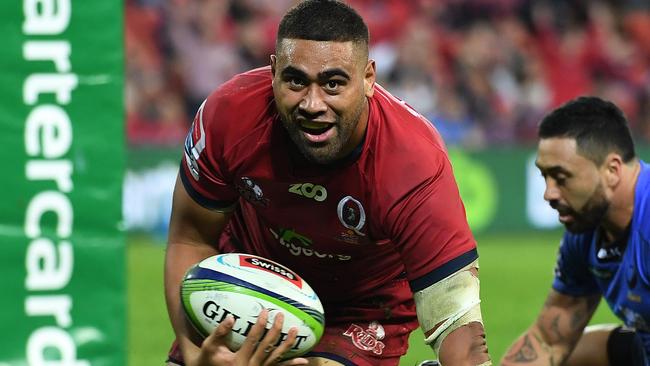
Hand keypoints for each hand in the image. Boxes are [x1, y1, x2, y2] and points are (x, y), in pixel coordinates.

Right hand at [191, 309, 309, 365]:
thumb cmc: (210, 358)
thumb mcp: (210, 346)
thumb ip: (219, 332)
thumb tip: (231, 317)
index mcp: (239, 359)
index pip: (253, 339)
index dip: (260, 325)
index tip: (266, 311)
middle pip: (267, 346)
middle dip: (276, 330)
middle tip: (281, 315)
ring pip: (276, 358)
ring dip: (287, 344)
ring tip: (295, 330)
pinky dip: (291, 364)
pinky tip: (304, 360)